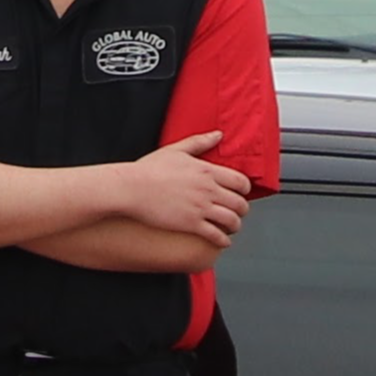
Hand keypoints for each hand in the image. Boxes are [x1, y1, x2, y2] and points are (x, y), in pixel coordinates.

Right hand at [123, 131, 253, 247]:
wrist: (130, 188)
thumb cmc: (148, 169)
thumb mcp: (176, 150)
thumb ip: (200, 142)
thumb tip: (218, 134)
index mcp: (206, 170)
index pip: (240, 181)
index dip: (245, 189)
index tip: (242, 192)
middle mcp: (207, 190)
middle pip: (239, 203)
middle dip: (242, 209)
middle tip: (239, 211)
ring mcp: (200, 208)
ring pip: (231, 220)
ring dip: (235, 225)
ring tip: (232, 226)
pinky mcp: (190, 224)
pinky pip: (215, 235)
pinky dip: (223, 240)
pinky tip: (223, 241)